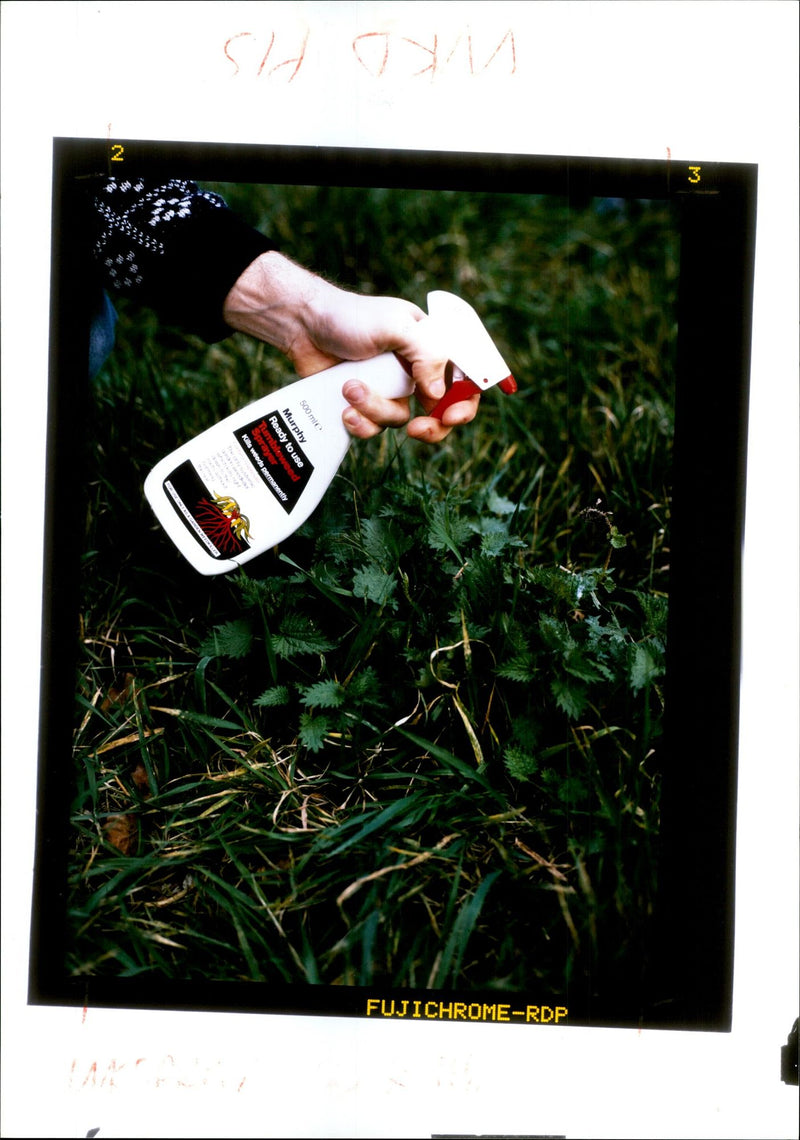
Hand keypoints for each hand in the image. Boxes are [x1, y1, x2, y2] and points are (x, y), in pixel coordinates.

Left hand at [222, 251, 479, 441]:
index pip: (464, 379)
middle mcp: (414, 370)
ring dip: (375, 408)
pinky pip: (373, 428)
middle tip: (417, 430)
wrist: (303, 326)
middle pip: (441, 412)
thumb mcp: (394, 327)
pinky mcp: (365, 405)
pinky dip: (359, 422)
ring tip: (350, 387)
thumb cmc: (349, 316)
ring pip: (399, 420)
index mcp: (431, 347)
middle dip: (431, 426)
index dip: (465, 401)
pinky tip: (344, 408)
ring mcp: (390, 389)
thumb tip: (439, 395)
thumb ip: (425, 355)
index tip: (451, 416)